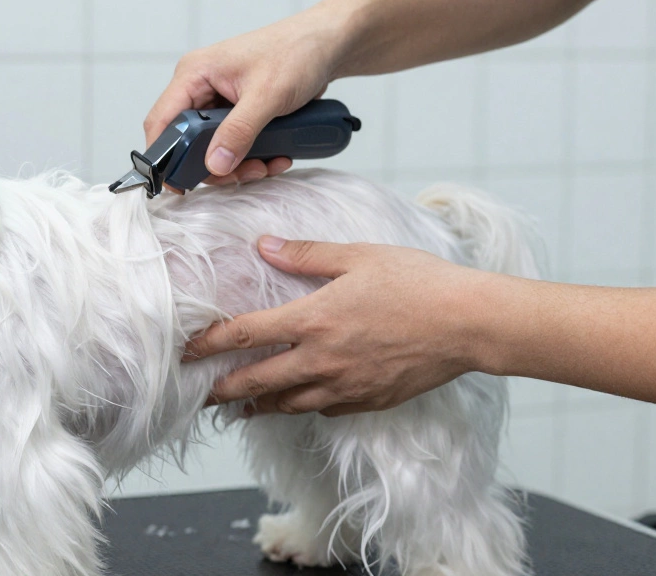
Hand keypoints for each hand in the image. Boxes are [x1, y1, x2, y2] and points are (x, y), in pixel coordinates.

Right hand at [144, 11, 347, 185]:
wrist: (328, 45)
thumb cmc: (297, 52)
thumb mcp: (267, 95)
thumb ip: (239, 131)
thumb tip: (214, 164)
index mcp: (194, 74)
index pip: (162, 120)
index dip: (163, 156)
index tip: (180, 185)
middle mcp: (200, 88)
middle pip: (188, 142)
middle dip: (216, 164)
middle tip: (244, 172)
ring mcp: (218, 102)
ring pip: (213, 148)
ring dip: (239, 164)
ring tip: (268, 164)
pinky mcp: (236, 113)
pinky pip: (233, 144)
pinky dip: (252, 157)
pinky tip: (276, 156)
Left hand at [184, 237, 494, 416]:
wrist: (469, 324)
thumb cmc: (418, 283)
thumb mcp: (358, 256)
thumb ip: (307, 253)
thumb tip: (265, 245)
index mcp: (312, 320)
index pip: (244, 336)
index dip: (209, 344)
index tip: (187, 350)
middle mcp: (321, 360)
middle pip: (256, 382)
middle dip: (223, 389)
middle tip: (202, 394)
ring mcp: (344, 386)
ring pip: (288, 404)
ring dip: (259, 406)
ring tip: (241, 408)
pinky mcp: (368, 401)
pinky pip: (325, 410)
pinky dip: (305, 407)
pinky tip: (300, 402)